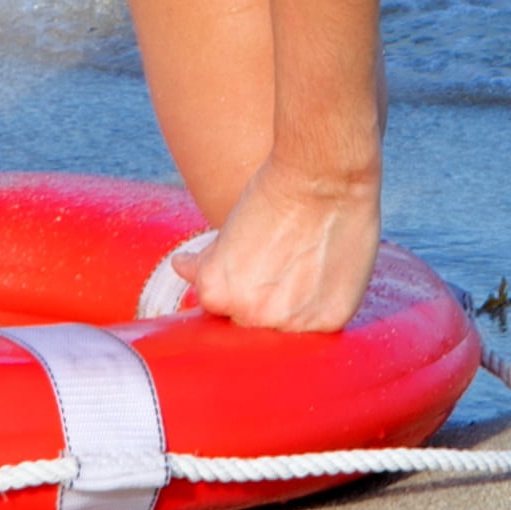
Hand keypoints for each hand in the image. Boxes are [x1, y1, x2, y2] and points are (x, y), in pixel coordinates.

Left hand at [187, 161, 381, 334]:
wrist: (323, 179)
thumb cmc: (272, 194)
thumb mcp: (228, 228)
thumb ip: (207, 262)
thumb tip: (182, 267)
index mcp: (217, 292)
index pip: (214, 308)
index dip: (226, 290)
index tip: (240, 278)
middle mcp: (251, 315)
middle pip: (246, 325)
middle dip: (252, 303)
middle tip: (271, 270)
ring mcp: (291, 324)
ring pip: (281, 330)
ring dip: (284, 310)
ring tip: (296, 272)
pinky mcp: (328, 322)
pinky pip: (314, 326)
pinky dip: (313, 308)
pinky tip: (316, 279)